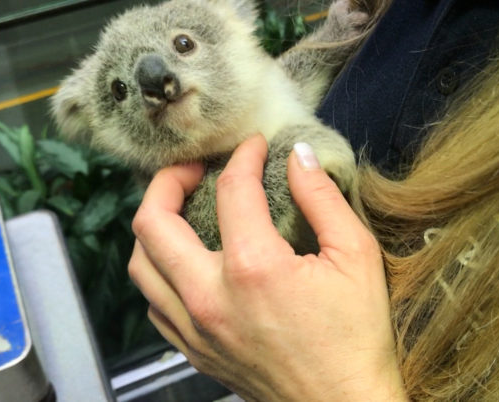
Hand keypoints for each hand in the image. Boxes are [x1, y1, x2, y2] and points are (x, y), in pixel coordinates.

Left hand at [128, 135, 406, 400]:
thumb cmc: (357, 337)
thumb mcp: (357, 257)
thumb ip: (322, 199)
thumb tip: (299, 155)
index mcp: (254, 268)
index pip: (230, 189)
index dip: (243, 156)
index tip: (255, 146)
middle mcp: (210, 297)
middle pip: (152, 222)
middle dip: (168, 180)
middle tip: (194, 169)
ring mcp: (195, 328)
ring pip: (141, 264)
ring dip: (154, 227)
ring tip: (181, 210)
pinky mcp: (194, 351)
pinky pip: (154, 303)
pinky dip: (160, 271)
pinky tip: (187, 262)